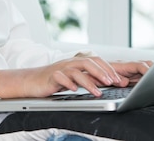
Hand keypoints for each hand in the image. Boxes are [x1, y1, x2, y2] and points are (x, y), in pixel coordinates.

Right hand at [0, 57, 151, 98]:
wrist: (32, 81)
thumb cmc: (55, 81)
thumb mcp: (75, 79)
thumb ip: (90, 79)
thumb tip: (109, 83)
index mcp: (78, 62)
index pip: (97, 61)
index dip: (109, 69)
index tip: (121, 80)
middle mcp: (71, 63)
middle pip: (89, 62)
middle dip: (103, 72)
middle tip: (114, 83)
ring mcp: (61, 68)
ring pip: (77, 70)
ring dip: (90, 80)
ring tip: (99, 91)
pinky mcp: (51, 76)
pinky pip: (61, 77)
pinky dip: (69, 83)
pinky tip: (75, 90)